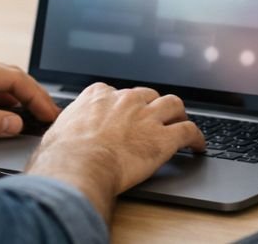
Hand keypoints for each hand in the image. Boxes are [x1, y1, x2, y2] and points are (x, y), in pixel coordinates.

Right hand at [24, 82, 205, 222]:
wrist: (78, 165)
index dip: (124, 104)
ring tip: (181, 123)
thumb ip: (69, 126)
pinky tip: (198, 146)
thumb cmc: (63, 154)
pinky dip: (197, 138)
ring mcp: (147, 116)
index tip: (126, 113)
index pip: (117, 92)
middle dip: (153, 106)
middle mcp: (126, 100)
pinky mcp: (164, 138)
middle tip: (155, 119)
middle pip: (148, 95)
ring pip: (174, 105)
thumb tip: (61, 136)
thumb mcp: (59, 130)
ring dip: (179, 114)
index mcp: (99, 95)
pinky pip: (189, 131)